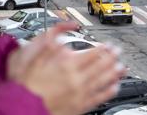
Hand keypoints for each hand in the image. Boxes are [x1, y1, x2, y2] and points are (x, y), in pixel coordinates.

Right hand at [9, 24, 125, 114]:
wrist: (24, 107)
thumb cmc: (27, 86)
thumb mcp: (33, 60)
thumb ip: (47, 48)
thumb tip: (57, 38)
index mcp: (66, 66)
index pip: (91, 55)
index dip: (102, 48)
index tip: (108, 45)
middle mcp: (76, 80)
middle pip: (100, 66)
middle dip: (111, 58)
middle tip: (118, 52)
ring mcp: (79, 94)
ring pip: (103, 81)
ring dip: (113, 73)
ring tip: (122, 67)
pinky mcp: (79, 106)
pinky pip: (99, 98)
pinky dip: (108, 92)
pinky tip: (114, 87)